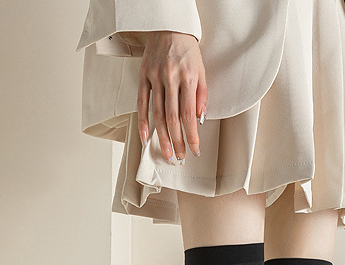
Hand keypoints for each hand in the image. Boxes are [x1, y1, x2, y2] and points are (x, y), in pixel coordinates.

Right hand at [137, 31, 207, 161]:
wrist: (169, 27)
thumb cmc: (188, 51)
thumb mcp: (202, 71)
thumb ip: (202, 95)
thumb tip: (200, 120)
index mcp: (188, 78)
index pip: (189, 114)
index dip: (191, 136)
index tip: (195, 150)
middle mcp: (170, 78)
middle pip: (172, 118)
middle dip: (177, 141)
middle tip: (180, 158)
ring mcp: (155, 77)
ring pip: (157, 114)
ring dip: (161, 137)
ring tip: (166, 153)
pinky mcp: (143, 76)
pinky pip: (142, 102)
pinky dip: (143, 122)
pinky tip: (145, 137)